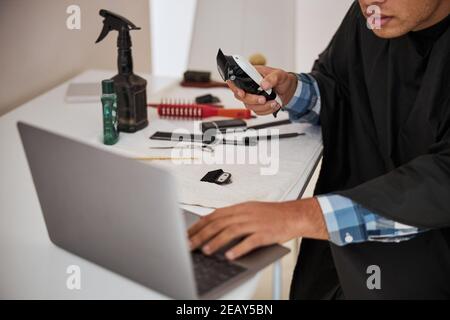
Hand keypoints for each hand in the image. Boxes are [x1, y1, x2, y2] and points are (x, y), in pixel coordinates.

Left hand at [188, 198, 327, 259]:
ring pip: (231, 231)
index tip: (187, 233)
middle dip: (201, 234)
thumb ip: (232, 216)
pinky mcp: (265, 233)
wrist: (294, 214)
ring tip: (206, 250)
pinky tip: (230, 255)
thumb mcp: (249, 210)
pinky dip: (238, 248)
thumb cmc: (272, 214)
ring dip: (216, 241)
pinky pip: (250, 241)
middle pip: (218, 223)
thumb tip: (212, 222)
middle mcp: (245, 213)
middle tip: (189, 245)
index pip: (214, 215)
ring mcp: (255, 223)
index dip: (199, 224)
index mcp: (240, 208)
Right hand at [227, 66, 297, 115]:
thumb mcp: (279, 74)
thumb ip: (272, 78)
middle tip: (263, 99)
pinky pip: (258, 112)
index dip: (235, 88)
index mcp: (250, 76)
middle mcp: (249, 87)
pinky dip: (267, 110)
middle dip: (252, 100)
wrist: (288, 89)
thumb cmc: (281, 79)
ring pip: (250, 106)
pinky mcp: (257, 105)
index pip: (236, 81)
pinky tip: (274, 104)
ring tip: (274, 102)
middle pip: (241, 97)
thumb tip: (264, 84)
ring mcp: (252, 97)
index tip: (242, 93)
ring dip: (263, 107)